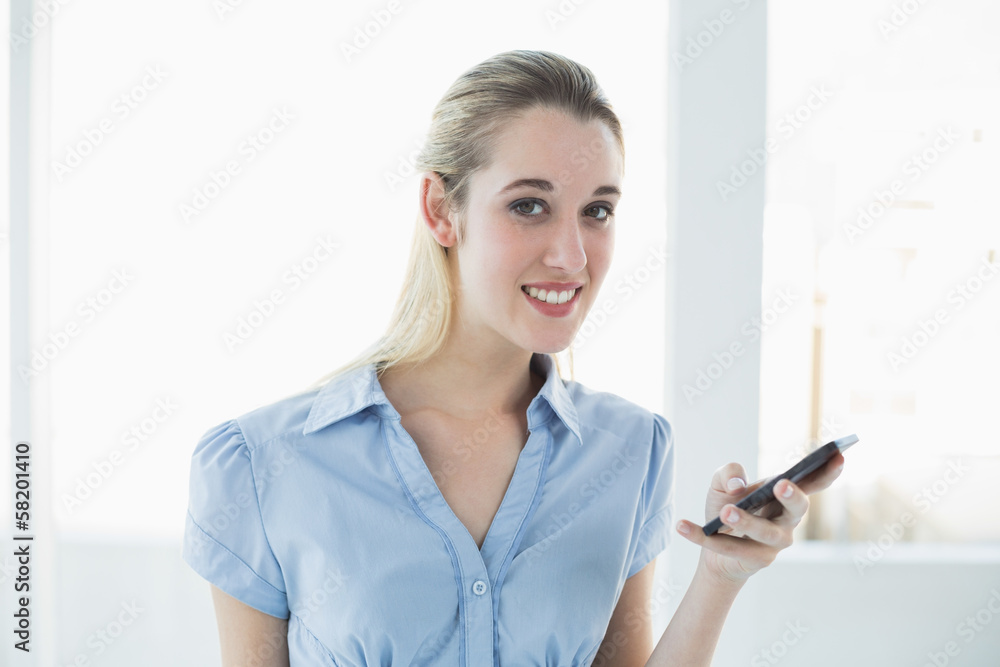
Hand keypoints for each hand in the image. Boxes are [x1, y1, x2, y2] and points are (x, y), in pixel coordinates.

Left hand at [675, 452, 844, 584]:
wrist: (710, 543)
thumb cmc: (727, 506)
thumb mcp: (721, 484)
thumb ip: (728, 474)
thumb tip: (738, 487)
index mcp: (783, 495)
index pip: (811, 482)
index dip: (827, 471)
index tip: (839, 454)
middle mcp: (787, 519)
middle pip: (798, 509)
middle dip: (792, 496)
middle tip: (779, 484)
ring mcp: (774, 543)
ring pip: (765, 532)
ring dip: (746, 521)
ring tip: (724, 512)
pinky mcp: (755, 560)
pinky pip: (729, 548)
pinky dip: (702, 536)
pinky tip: (682, 525)